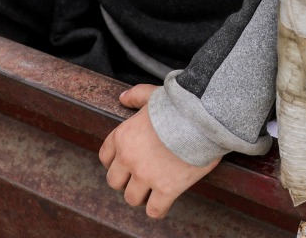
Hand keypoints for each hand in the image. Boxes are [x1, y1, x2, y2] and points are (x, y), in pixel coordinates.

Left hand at [98, 84, 219, 218]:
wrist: (201, 118)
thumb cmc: (177, 105)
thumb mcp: (152, 94)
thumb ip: (135, 96)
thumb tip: (123, 98)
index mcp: (123, 136)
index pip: (105, 157)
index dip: (115, 162)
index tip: (125, 164)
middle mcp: (129, 158)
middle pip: (114, 182)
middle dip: (125, 181)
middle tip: (139, 178)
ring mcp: (146, 175)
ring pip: (131, 198)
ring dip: (140, 196)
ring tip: (151, 191)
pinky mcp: (166, 188)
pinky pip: (154, 210)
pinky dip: (157, 209)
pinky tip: (163, 202)